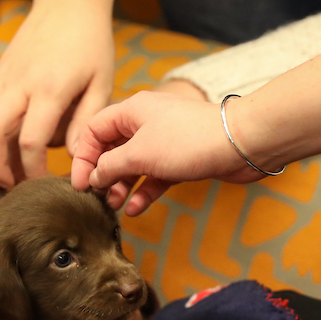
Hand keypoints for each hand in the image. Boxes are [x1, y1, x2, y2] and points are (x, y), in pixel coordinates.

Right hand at [0, 3, 114, 186]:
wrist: (67, 4)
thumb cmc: (91, 45)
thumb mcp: (102, 83)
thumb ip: (86, 121)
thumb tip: (76, 157)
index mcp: (49, 88)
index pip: (30, 140)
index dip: (32, 170)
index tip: (42, 184)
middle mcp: (19, 84)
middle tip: (13, 186)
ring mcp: (2, 78)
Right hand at [70, 90, 258, 216]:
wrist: (240, 144)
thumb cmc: (189, 140)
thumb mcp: (139, 153)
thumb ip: (111, 166)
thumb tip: (94, 178)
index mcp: (131, 110)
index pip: (94, 131)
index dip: (83, 157)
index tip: (80, 183)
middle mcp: (145, 123)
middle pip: (112, 149)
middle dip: (103, 175)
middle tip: (96, 198)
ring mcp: (164, 141)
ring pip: (133, 165)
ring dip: (122, 186)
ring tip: (115, 206)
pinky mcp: (180, 159)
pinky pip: (154, 176)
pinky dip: (144, 191)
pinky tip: (136, 209)